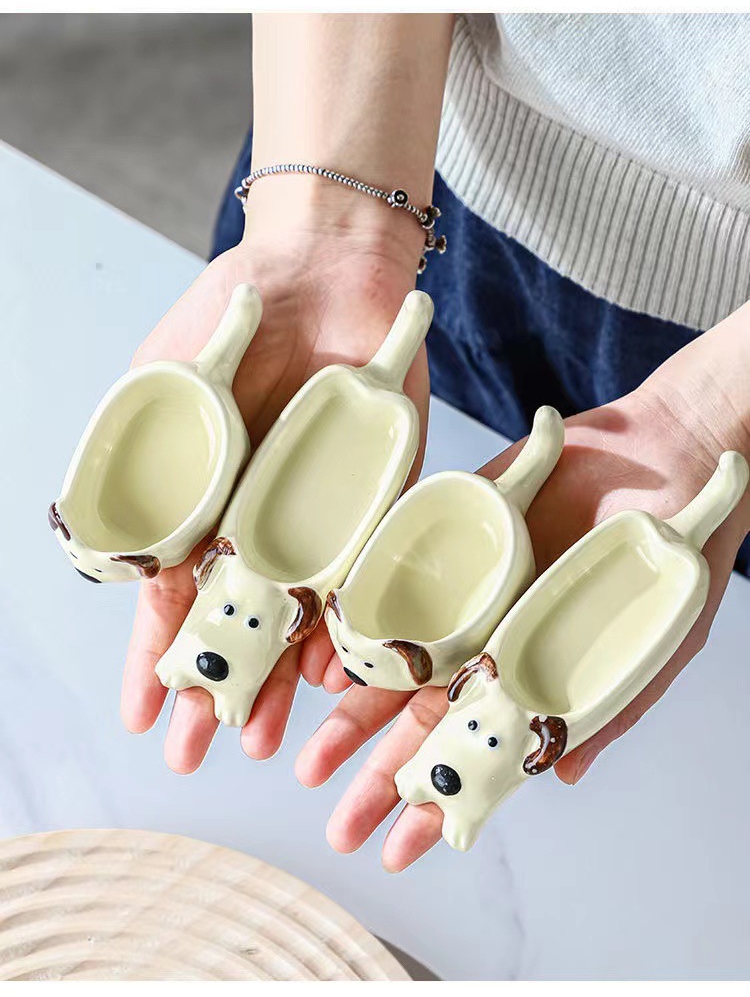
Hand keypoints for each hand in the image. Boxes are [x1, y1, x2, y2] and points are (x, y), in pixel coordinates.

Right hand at [120, 179, 428, 771]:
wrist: (324, 262)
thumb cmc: (231, 313)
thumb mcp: (165, 382)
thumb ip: (143, 461)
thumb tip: (108, 555)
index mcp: (204, 498)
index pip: (175, 594)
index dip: (157, 656)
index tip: (143, 716)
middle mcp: (260, 517)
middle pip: (237, 621)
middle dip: (216, 688)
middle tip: (199, 756)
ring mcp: (324, 513)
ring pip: (301, 616)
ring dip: (278, 678)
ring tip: (263, 740)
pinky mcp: (386, 496)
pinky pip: (371, 574)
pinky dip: (353, 625)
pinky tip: (333, 674)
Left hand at [296, 309, 749, 868]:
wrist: (671, 455)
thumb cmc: (675, 556)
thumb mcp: (655, 641)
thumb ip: (606, 704)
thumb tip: (562, 775)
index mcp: (530, 673)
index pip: (473, 748)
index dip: (436, 797)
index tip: (400, 850)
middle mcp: (485, 636)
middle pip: (418, 714)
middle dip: (377, 773)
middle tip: (337, 823)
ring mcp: (461, 584)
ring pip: (392, 655)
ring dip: (351, 709)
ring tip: (310, 762)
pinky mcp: (447, 524)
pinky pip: (388, 574)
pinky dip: (358, 619)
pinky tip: (328, 663)